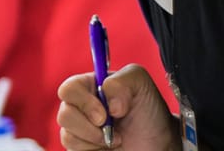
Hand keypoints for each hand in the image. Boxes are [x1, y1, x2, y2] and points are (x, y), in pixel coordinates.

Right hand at [57, 64, 178, 150]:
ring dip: (95, 141)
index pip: (68, 90)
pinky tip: (108, 149)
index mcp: (88, 88)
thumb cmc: (149, 112)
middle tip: (113, 132)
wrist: (158, 143)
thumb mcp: (141, 83)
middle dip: (90, 127)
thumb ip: (121, 81)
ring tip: (116, 140)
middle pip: (64, 115)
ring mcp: (78, 130)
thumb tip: (109, 105)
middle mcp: (80, 108)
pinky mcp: (80, 148)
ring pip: (67, 137)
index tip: (104, 115)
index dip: (82, 102)